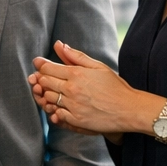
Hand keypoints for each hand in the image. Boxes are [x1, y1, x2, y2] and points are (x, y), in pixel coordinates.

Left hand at [29, 40, 145, 136]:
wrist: (128, 109)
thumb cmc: (115, 86)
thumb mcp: (98, 66)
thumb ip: (76, 56)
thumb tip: (59, 45)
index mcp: (76, 73)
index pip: (48, 68)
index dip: (40, 65)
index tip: (38, 64)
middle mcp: (72, 89)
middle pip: (44, 83)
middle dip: (41, 79)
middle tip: (42, 78)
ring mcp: (73, 106)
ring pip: (48, 99)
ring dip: (46, 95)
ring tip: (54, 92)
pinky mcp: (75, 120)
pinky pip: (56, 114)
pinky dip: (55, 110)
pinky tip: (60, 106)